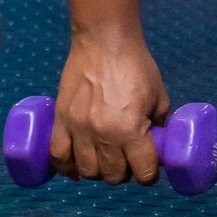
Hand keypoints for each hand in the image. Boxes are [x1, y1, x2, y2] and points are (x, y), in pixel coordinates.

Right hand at [51, 32, 169, 183]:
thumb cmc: (136, 65)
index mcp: (130, 129)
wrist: (104, 40)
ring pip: (88, 171)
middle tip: (127, 159)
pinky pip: (58, 155)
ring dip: (99, 170)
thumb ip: (158, 122)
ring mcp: (79, 128)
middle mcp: (103, 134)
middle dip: (124, 172)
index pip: (142, 172)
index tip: (148, 167)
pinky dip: (66, 167)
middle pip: (114, 176)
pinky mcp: (61, 119)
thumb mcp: (159, 95)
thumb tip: (157, 142)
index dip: (149, 173)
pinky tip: (76, 166)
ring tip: (104, 158)